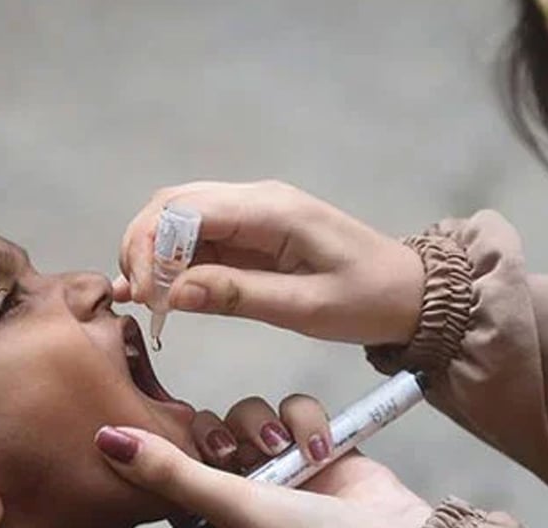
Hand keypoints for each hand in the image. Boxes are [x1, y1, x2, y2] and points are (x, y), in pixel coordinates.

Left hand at [95, 394, 432, 527]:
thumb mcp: (227, 506)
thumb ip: (168, 471)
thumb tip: (103, 440)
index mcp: (210, 523)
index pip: (173, 469)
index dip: (175, 448)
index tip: (187, 444)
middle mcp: (242, 495)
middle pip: (211, 432)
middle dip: (227, 433)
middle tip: (239, 453)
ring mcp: (282, 470)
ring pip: (252, 415)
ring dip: (270, 426)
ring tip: (290, 452)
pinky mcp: (316, 448)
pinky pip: (295, 411)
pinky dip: (307, 422)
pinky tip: (322, 447)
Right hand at [115, 180, 425, 345]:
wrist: (410, 293)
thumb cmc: (367, 300)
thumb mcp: (305, 308)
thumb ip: (238, 296)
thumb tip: (173, 293)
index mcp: (271, 210)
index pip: (186, 210)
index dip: (152, 248)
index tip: (143, 295)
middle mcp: (256, 199)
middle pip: (172, 204)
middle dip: (143, 246)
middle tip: (137, 298)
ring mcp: (253, 212)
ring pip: (179, 216)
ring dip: (153, 252)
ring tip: (145, 299)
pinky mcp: (253, 231)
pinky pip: (200, 235)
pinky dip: (174, 260)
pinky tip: (164, 292)